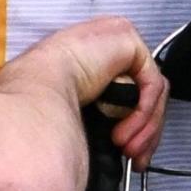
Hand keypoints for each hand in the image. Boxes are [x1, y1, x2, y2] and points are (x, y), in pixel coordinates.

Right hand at [6, 15, 167, 164]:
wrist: (40, 92)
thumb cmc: (39, 100)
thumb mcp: (71, 107)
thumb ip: (96, 113)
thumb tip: (110, 139)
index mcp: (81, 53)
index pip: (122, 85)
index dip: (130, 122)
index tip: (127, 149)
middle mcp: (98, 41)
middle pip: (140, 90)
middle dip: (143, 130)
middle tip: (133, 154)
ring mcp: (113, 35)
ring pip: (150, 91)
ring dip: (144, 127)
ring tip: (127, 147)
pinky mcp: (128, 39)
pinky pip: (151, 83)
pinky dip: (144, 111)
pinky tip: (124, 129)